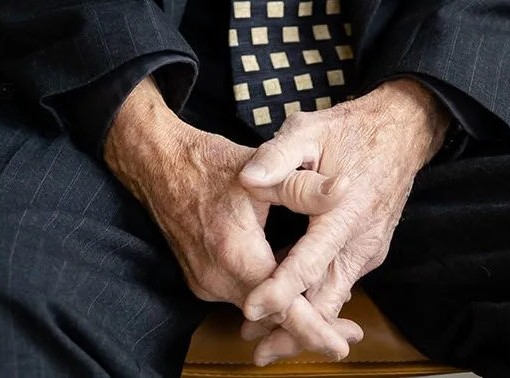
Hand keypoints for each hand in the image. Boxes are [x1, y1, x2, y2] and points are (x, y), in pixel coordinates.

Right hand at [103, 75, 363, 361]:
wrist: (159, 165)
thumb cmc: (211, 164)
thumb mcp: (263, 170)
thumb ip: (304, 187)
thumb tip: (346, 189)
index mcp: (236, 254)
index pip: (283, 306)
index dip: (316, 328)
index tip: (344, 345)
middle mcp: (217, 278)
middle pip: (272, 318)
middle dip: (310, 326)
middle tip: (350, 331)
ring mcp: (206, 283)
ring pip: (256, 311)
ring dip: (289, 313)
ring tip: (328, 312)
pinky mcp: (201, 281)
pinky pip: (241, 298)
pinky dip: (267, 299)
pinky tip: (289, 287)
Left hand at [236, 79, 450, 365]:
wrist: (402, 130)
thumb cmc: (350, 130)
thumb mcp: (309, 131)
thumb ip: (277, 156)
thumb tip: (246, 179)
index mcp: (345, 211)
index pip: (310, 262)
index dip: (281, 289)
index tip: (251, 309)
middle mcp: (362, 239)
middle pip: (327, 299)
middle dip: (294, 330)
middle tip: (256, 349)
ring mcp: (369, 248)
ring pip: (336, 297)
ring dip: (305, 320)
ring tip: (266, 338)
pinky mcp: (371, 250)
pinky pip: (342, 282)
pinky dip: (318, 299)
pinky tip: (292, 305)